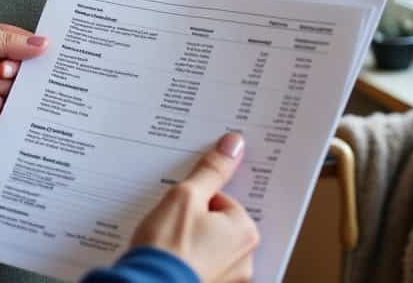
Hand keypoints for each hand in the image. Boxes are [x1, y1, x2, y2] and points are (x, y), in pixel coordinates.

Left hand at [0, 18, 49, 133]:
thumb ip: (8, 39)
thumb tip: (42, 43)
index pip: (17, 40)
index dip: (31, 46)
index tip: (47, 53)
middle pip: (18, 66)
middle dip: (16, 69)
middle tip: (3, 70)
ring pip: (11, 87)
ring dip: (2, 86)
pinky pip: (1, 107)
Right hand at [130, 133, 259, 282]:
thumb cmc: (166, 248)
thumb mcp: (186, 196)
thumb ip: (211, 170)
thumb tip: (233, 144)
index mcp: (245, 232)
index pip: (222, 199)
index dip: (195, 199)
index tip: (179, 207)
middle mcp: (245, 259)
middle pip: (218, 222)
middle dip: (195, 220)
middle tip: (171, 225)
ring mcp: (229, 279)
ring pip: (209, 245)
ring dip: (190, 242)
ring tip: (167, 243)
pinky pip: (201, 265)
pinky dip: (187, 261)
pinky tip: (169, 259)